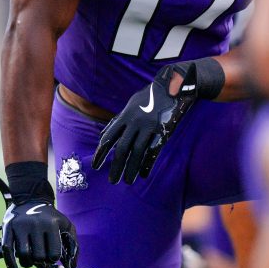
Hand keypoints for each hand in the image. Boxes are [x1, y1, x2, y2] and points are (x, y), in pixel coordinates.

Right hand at [0, 164, 77, 267]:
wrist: (31, 198)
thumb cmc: (51, 217)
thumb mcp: (66, 225)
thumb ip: (73, 244)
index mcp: (51, 224)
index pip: (53, 254)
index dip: (52, 259)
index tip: (51, 256)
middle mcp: (35, 224)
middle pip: (38, 256)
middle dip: (40, 260)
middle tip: (40, 256)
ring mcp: (20, 226)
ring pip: (23, 255)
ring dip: (27, 262)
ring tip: (30, 258)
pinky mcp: (8, 228)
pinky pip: (7, 250)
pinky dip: (11, 263)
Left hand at [93, 63, 200, 184]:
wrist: (172, 86)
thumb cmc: (150, 96)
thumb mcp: (131, 104)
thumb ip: (117, 120)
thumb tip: (103, 134)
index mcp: (125, 116)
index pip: (108, 138)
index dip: (101, 153)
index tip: (96, 167)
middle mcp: (134, 122)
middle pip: (122, 149)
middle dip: (116, 166)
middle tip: (112, 181)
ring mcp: (148, 126)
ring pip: (137, 152)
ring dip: (131, 169)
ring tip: (128, 181)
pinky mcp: (162, 130)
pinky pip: (153, 150)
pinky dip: (148, 164)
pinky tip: (144, 174)